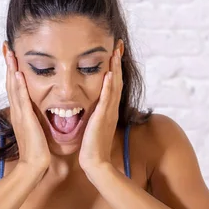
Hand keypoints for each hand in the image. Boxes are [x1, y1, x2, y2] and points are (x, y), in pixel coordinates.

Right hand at [4, 50, 50, 172]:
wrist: (34, 165)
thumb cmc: (37, 150)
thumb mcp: (35, 129)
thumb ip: (35, 119)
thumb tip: (38, 112)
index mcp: (20, 113)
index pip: (14, 88)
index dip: (12, 72)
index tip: (12, 57)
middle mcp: (17, 112)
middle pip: (10, 83)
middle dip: (9, 65)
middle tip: (6, 47)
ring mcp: (20, 115)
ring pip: (13, 88)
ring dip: (11, 70)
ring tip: (10, 54)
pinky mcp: (25, 120)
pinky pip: (21, 100)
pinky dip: (18, 86)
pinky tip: (17, 74)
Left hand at [79, 48, 123, 172]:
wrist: (94, 163)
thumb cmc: (92, 148)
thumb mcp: (93, 127)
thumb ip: (94, 116)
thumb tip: (90, 108)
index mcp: (109, 110)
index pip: (113, 85)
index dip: (115, 69)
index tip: (114, 53)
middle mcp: (111, 109)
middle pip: (117, 81)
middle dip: (118, 63)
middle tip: (118, 45)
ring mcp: (109, 113)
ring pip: (115, 86)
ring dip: (115, 69)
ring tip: (116, 52)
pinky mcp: (103, 118)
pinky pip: (107, 99)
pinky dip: (109, 86)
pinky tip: (110, 74)